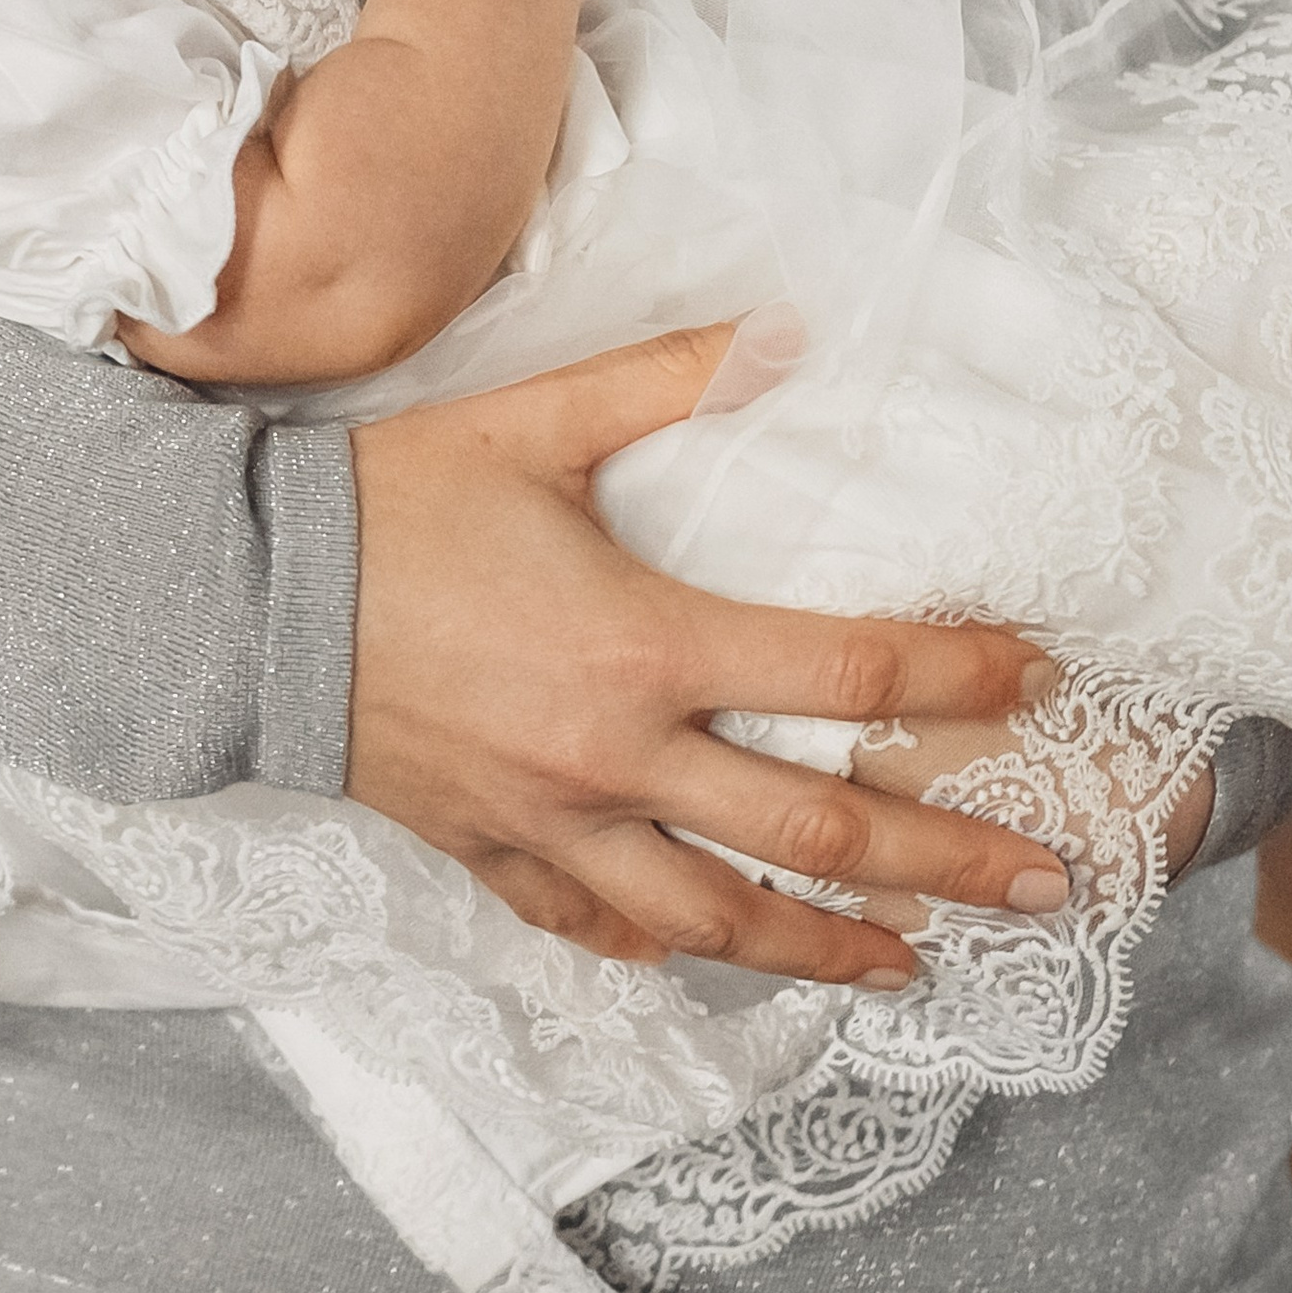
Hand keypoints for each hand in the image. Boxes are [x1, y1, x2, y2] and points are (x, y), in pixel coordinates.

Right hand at [347, 328, 1069, 984]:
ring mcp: (559, 825)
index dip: (953, 675)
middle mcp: (618, 758)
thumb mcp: (536, 419)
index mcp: (644, 647)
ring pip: (721, 921)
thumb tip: (790, 327)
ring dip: (832, 949)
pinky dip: (673, 955)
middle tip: (1045, 881)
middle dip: (945, 858)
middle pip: (817, 834)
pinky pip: (602, 933)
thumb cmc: (394, 501)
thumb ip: (670, 377)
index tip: (1035, 674)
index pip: (841, 678)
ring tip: (917, 963)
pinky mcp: (498, 856)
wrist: (246, 599)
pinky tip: (720, 964)